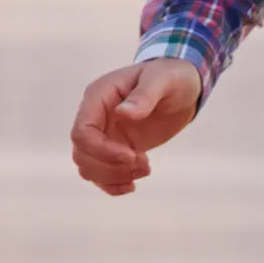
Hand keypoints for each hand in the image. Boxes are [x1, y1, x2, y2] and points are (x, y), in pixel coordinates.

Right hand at [69, 57, 205, 194]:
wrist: (181, 87)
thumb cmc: (170, 77)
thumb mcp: (161, 81)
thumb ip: (143, 96)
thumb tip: (123, 113)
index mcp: (98, 97)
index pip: (82, 132)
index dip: (103, 150)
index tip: (132, 155)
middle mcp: (95, 117)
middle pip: (82, 154)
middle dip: (111, 166)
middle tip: (144, 162)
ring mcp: (103, 134)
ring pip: (89, 167)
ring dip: (115, 176)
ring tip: (146, 168)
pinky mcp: (114, 148)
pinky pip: (101, 173)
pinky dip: (112, 184)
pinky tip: (133, 184)